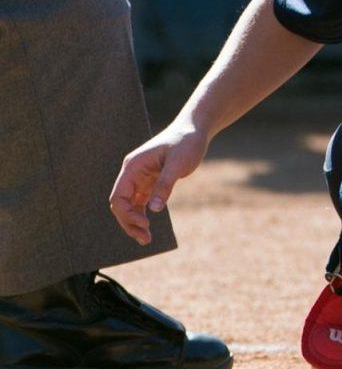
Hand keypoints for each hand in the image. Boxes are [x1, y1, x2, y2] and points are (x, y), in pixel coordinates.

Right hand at [109, 122, 209, 244]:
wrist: (195, 129)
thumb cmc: (186, 142)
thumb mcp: (178, 163)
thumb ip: (165, 185)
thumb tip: (154, 209)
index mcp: (133, 167)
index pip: (119, 196)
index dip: (127, 214)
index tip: (145, 224)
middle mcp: (132, 173)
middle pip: (121, 204)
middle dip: (129, 223)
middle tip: (146, 239)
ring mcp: (140, 178)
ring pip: (129, 205)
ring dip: (135, 222)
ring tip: (147, 239)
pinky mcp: (150, 181)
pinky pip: (140, 202)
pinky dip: (142, 215)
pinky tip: (149, 227)